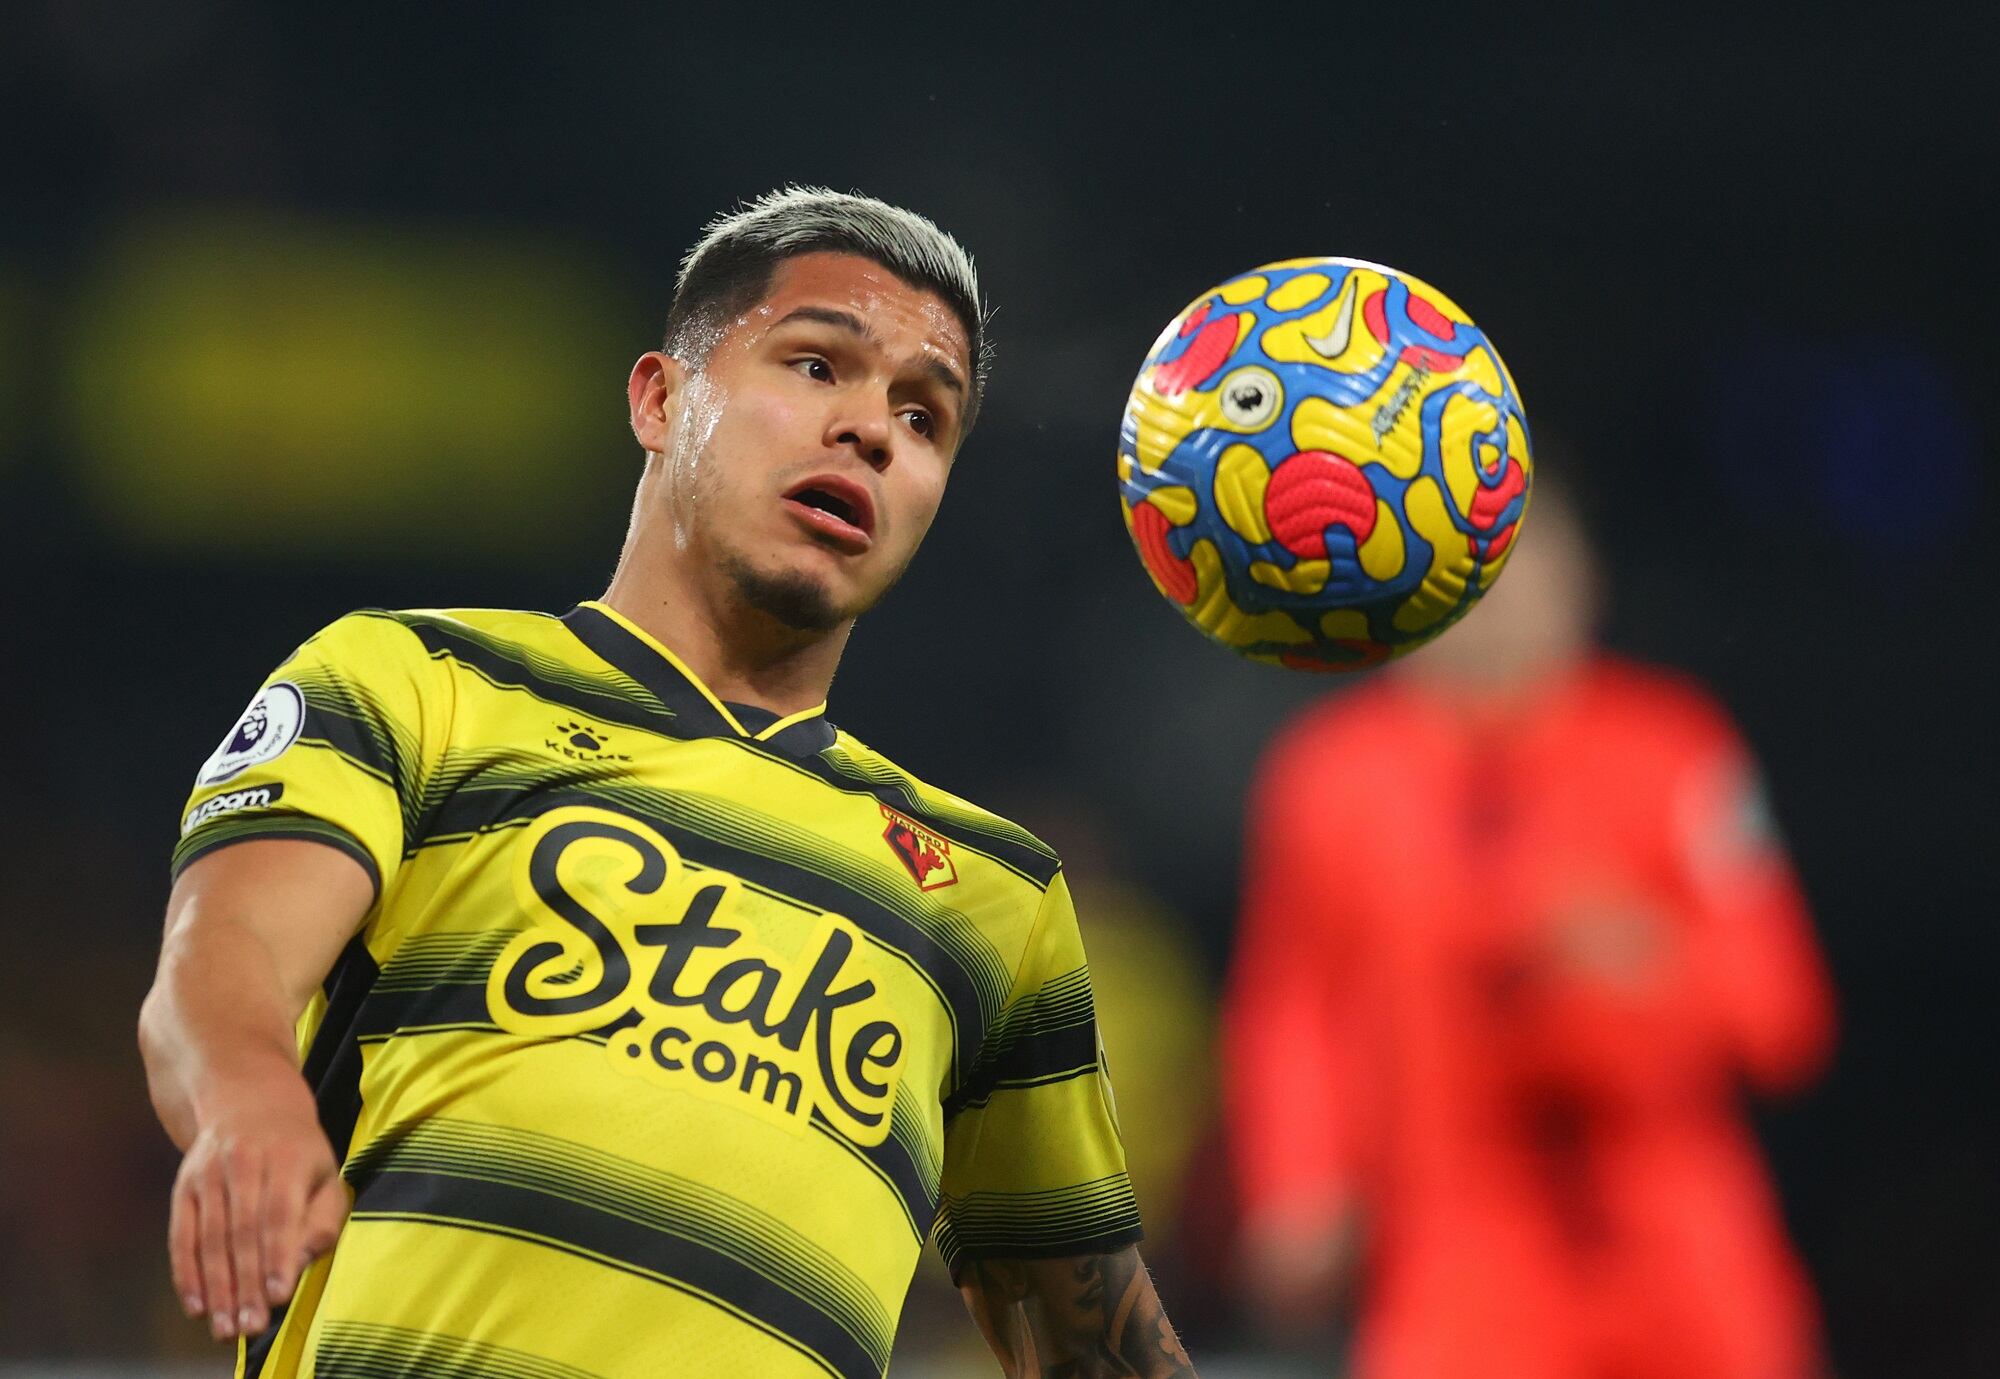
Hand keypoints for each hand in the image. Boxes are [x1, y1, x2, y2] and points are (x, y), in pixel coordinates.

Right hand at [168, 1080, 347, 1340]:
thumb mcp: (326, 1173)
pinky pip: (181, 1235)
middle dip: (245, 1285)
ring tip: (224, 1329)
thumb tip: (300, 1261)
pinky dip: (187, 1273)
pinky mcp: (184, 1186)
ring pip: (211, 1239)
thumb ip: (323, 1218)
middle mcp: (244, 1163)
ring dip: (216, 1289)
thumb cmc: (299, 1151)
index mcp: (288, 1157)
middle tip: (249, 1328)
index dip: (278, 1256)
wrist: (248, 1101)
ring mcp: (208, 1174)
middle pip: (242, 1232)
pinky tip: (196, 1305)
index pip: (280, 1213)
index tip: (278, 1296)